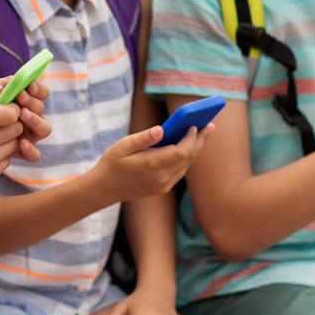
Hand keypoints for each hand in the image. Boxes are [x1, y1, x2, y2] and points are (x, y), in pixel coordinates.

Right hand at [0, 78, 24, 183]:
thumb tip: (0, 87)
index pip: (11, 113)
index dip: (12, 108)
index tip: (5, 107)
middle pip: (17, 128)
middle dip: (12, 122)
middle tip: (0, 121)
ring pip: (15, 144)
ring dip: (8, 138)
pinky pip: (8, 159)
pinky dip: (2, 153)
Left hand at [0, 78, 50, 162]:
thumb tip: (9, 82)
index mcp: (21, 100)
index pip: (40, 92)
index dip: (38, 88)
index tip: (29, 85)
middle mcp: (28, 117)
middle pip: (41, 108)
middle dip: (32, 101)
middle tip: (20, 97)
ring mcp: (26, 136)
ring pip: (44, 130)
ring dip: (36, 120)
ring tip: (22, 114)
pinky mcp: (20, 153)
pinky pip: (34, 155)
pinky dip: (31, 149)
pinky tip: (22, 143)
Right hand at [90, 123, 212, 200]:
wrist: (104, 189)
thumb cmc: (112, 163)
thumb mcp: (123, 146)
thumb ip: (143, 138)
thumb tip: (161, 129)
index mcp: (152, 164)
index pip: (182, 151)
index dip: (191, 138)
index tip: (194, 125)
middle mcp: (161, 177)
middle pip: (188, 158)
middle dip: (199, 141)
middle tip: (210, 126)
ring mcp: (163, 185)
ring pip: (186, 165)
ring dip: (195, 150)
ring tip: (202, 135)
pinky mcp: (162, 188)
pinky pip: (180, 171)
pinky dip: (186, 159)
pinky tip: (189, 148)